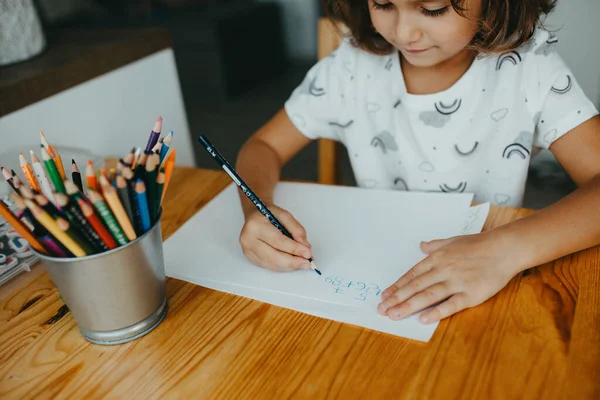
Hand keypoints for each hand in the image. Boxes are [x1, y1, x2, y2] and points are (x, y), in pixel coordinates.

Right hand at [239, 205, 312, 271]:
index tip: (308, 253)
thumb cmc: (268, 215)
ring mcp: (248, 250)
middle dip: (292, 261)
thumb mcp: (284, 215)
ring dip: (289, 266)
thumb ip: (296, 229)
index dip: (294, 248)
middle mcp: (248, 239)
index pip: (278, 241)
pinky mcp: (250, 258)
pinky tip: (292, 264)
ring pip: (271, 264)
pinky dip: (282, 267)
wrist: (254, 216)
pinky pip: (269, 266)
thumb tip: (304, 246)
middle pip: (273, 256)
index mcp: (255, 225)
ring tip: (302, 263)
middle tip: (307, 263)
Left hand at [378, 231, 521, 323]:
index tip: (385, 296)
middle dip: (396, 299)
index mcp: (437, 258)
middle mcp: (443, 269)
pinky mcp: (471, 294)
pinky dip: (436, 312)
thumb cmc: (479, 244)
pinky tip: (423, 318)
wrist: (505, 248)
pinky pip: (450, 304)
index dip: (397, 286)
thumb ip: (435, 245)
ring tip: (394, 315)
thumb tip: (421, 245)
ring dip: (408, 306)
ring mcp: (456, 282)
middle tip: (382, 309)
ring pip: (427, 296)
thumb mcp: (453, 240)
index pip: (412, 275)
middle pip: (415, 287)